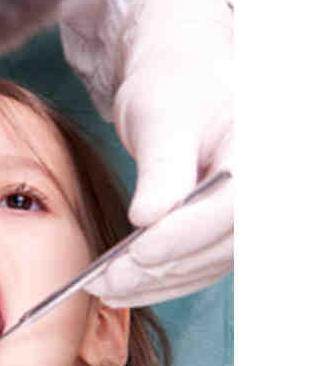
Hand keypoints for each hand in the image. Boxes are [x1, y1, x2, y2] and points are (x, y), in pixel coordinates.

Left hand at [88, 0, 232, 307]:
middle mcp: (263, 189)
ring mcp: (245, 213)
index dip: (184, 235)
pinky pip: (196, 263)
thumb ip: (162, 168)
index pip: (230, 208)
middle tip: (103, 283)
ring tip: (102, 289)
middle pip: (218, 247)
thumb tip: (148, 221)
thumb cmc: (174, 83)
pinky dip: (159, 277)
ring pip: (205, 264)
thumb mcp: (163, 116)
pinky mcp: (221, 227)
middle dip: (158, 269)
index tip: (137, 253)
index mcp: (261, 153)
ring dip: (154, 283)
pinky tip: (123, 283)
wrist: (180, 77)